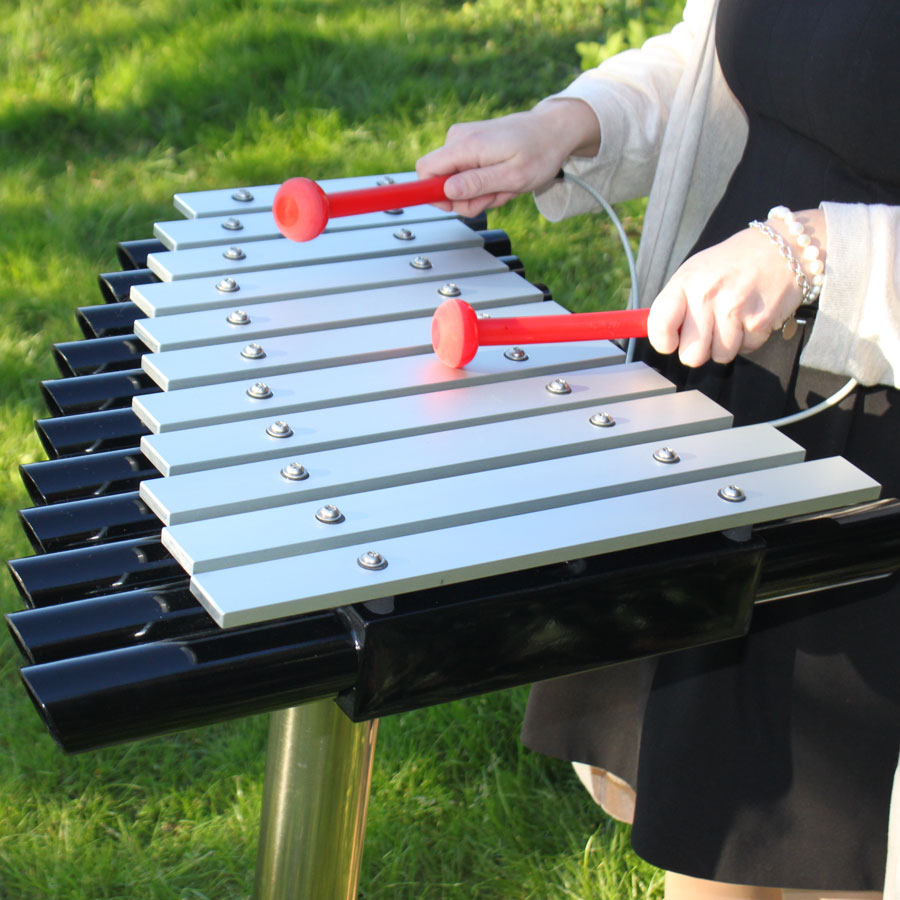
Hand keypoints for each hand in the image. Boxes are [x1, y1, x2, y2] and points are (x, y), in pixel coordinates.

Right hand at [415, 100, 601, 216]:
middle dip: (467, 199)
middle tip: (496, 196)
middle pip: (441, 183)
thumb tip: (447, 191)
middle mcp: (458, 139)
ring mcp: (463, 141)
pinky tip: (502, 179)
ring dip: (480, 194)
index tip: (452, 206)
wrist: (553, 130)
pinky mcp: (469, 147)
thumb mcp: (512, 176)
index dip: (431, 195)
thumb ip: (477, 183)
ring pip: (455, 183)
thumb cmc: (539, 152)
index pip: (425, 171)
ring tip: (504, 185)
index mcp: (466, 145)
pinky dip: (485, 184)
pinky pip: (465, 176)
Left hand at [647, 209, 825, 366]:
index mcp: (685, 282)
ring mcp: (733, 310)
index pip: (659, 325)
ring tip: (733, 319)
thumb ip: (675, 303)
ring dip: (726, 345)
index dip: (662, 342)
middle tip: (708, 333)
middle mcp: (706, 296)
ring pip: (719, 356)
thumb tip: (659, 335)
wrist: (785, 248)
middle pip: (691, 355)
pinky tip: (751, 316)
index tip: (670, 342)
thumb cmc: (735, 263)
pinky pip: (745, 350)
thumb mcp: (697, 271)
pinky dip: (748, 339)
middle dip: (699, 350)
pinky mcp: (759, 322)